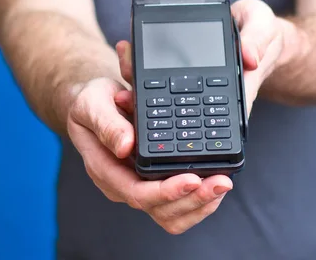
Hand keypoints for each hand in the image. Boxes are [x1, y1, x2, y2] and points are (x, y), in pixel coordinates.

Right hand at [66, 76, 232, 234]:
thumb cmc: (91, 103)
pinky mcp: (154, 180)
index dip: (167, 192)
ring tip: (223, 184)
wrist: (93, 103)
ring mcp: (139, 184)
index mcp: (106, 169)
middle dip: (194, 200)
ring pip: (172, 213)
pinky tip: (215, 182)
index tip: (193, 179)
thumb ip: (107, 124)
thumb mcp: (92, 104)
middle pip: (160, 209)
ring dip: (201, 203)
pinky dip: (199, 197)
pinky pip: (178, 202)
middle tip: (222, 182)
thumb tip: (125, 146)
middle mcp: (124, 183)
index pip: (138, 193)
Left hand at [115, 0, 287, 120]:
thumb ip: (258, 39)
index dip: (185, 118)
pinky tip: (126, 54)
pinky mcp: (185, 72)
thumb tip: (249, 58)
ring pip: (165, 95)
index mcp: (233, 88)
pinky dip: (143, 69)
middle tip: (125, 97)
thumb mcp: (264, 26)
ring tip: (121, 78)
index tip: (160, 118)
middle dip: (153, 105)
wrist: (257, 30)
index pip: (209, 112)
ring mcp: (196, 85)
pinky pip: (161, 76)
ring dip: (141, 88)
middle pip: (179, 108)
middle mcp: (211, 93)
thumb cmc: (263, 31)